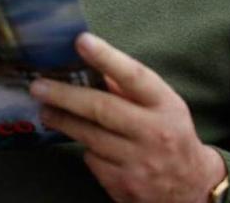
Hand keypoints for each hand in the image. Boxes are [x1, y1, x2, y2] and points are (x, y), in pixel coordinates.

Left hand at [30, 33, 225, 202]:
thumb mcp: (162, 106)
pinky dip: (85, 148)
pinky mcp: (123, 184)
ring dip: (62, 120)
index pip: (134, 76)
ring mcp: (138, 162)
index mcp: (166, 106)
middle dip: (64, 95)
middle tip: (38, 86)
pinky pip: (92, 159)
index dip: (107, 57)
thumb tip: (91, 62)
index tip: (81, 41)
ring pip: (89, 136)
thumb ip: (129, 87)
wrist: (191, 187)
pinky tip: (83, 141)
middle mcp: (154, 133)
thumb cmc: (169, 134)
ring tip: (45, 110)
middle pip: (101, 108)